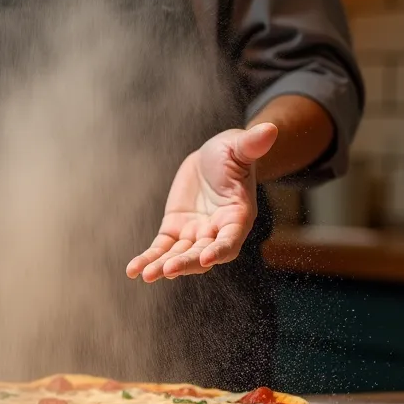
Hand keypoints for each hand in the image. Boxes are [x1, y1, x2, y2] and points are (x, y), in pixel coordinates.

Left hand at [126, 123, 278, 282]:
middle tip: (167, 270)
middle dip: (186, 262)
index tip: (206, 258)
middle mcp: (218, 231)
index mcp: (238, 216)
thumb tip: (270, 129)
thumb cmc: (232, 152)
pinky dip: (148, 258)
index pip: (231, 239)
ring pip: (180, 255)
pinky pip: (162, 248)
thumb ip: (252, 144)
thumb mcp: (240, 147)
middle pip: (203, 254)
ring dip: (163, 265)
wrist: (213, 158)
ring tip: (146, 275)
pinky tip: (133, 270)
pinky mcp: (176, 230)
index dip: (220, 249)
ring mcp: (196, 233)